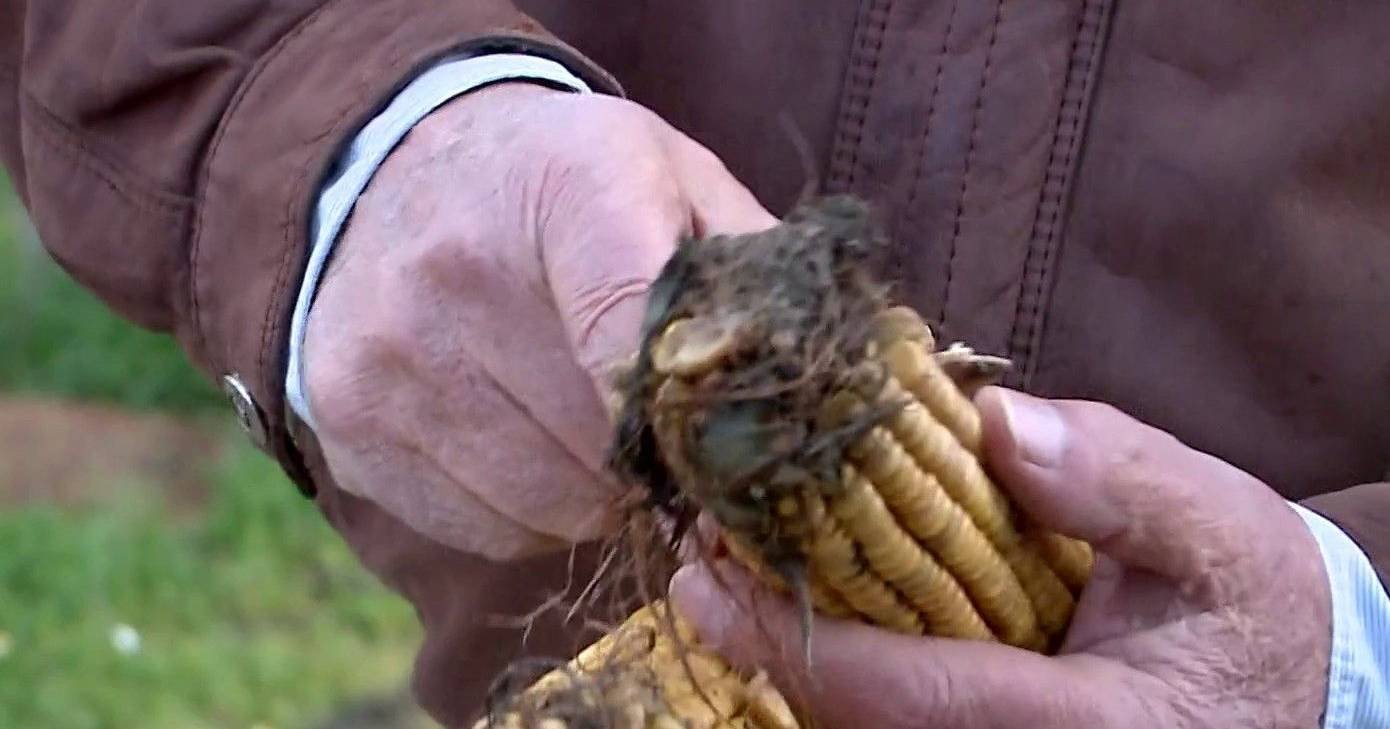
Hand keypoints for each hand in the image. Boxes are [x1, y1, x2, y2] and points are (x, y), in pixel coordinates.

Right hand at [304, 83, 775, 559]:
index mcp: (568, 186)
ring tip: (584, 419)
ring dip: (595, 488)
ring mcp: (389, 357)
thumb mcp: (675, 182)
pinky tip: (520, 435)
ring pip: (554, 505)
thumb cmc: (562, 186)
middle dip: (654, 456)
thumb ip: (753, 275)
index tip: (724, 441)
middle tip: (658, 422)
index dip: (696, 416)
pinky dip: (529, 507)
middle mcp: (456, 270)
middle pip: (607, 446)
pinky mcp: (348, 425)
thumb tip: (824, 397)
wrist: (392, 172)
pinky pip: (489, 527)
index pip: (640, 338)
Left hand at [671, 388, 1332, 727]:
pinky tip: (791, 605)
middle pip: (864, 726)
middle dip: (769, 647)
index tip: (708, 581)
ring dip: (786, 659)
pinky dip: (833, 672)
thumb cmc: (1253, 603)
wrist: (1291, 681)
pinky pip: (894, 723)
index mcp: (1086, 727)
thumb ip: (1115, 476)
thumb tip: (996, 421)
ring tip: (722, 570)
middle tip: (696, 560)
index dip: (801, 646)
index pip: (915, 696)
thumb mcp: (1216, 525)